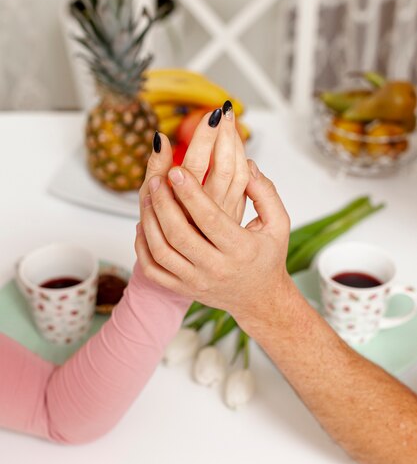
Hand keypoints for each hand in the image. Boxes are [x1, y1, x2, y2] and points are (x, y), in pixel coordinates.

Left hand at [136, 160, 292, 337]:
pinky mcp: (183, 289)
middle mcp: (217, 268)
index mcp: (241, 249)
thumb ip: (265, 192)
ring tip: (147, 197)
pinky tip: (144, 225)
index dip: (190, 193)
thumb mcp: (278, 223)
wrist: (260, 299)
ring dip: (149, 221)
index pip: (210, 218)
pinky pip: (153, 270)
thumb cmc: (267, 257)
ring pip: (161, 251)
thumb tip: (247, 165)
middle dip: (163, 203)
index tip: (176, 171)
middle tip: (156, 180)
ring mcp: (197, 281)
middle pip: (180, 234)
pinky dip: (143, 247)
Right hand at [139, 103, 248, 224]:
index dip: (205, 137)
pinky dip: (242, 160)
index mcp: (185, 203)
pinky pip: (244, 182)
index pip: (197, 163)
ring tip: (229, 124)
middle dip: (226, 134)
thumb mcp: (150, 197)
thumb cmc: (162, 226)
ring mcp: (226, 212)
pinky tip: (235, 146)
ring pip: (240, 173)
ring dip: (236, 145)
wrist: (182, 258)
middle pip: (225, 166)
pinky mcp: (235, 211)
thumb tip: (160, 138)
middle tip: (224, 111)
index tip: (210, 115)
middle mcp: (209, 209)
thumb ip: (154, 167)